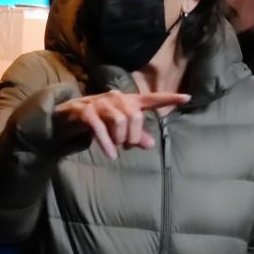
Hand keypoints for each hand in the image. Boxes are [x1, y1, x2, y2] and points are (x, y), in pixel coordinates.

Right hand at [53, 90, 189, 158]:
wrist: (66, 116)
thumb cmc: (98, 121)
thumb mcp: (118, 128)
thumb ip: (135, 135)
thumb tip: (151, 144)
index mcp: (128, 101)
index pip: (152, 99)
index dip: (169, 98)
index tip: (187, 98)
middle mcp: (116, 98)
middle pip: (135, 115)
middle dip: (134, 135)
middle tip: (127, 145)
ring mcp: (99, 103)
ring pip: (119, 120)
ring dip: (120, 138)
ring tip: (117, 146)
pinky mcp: (85, 112)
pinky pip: (100, 129)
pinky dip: (107, 144)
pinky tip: (111, 155)